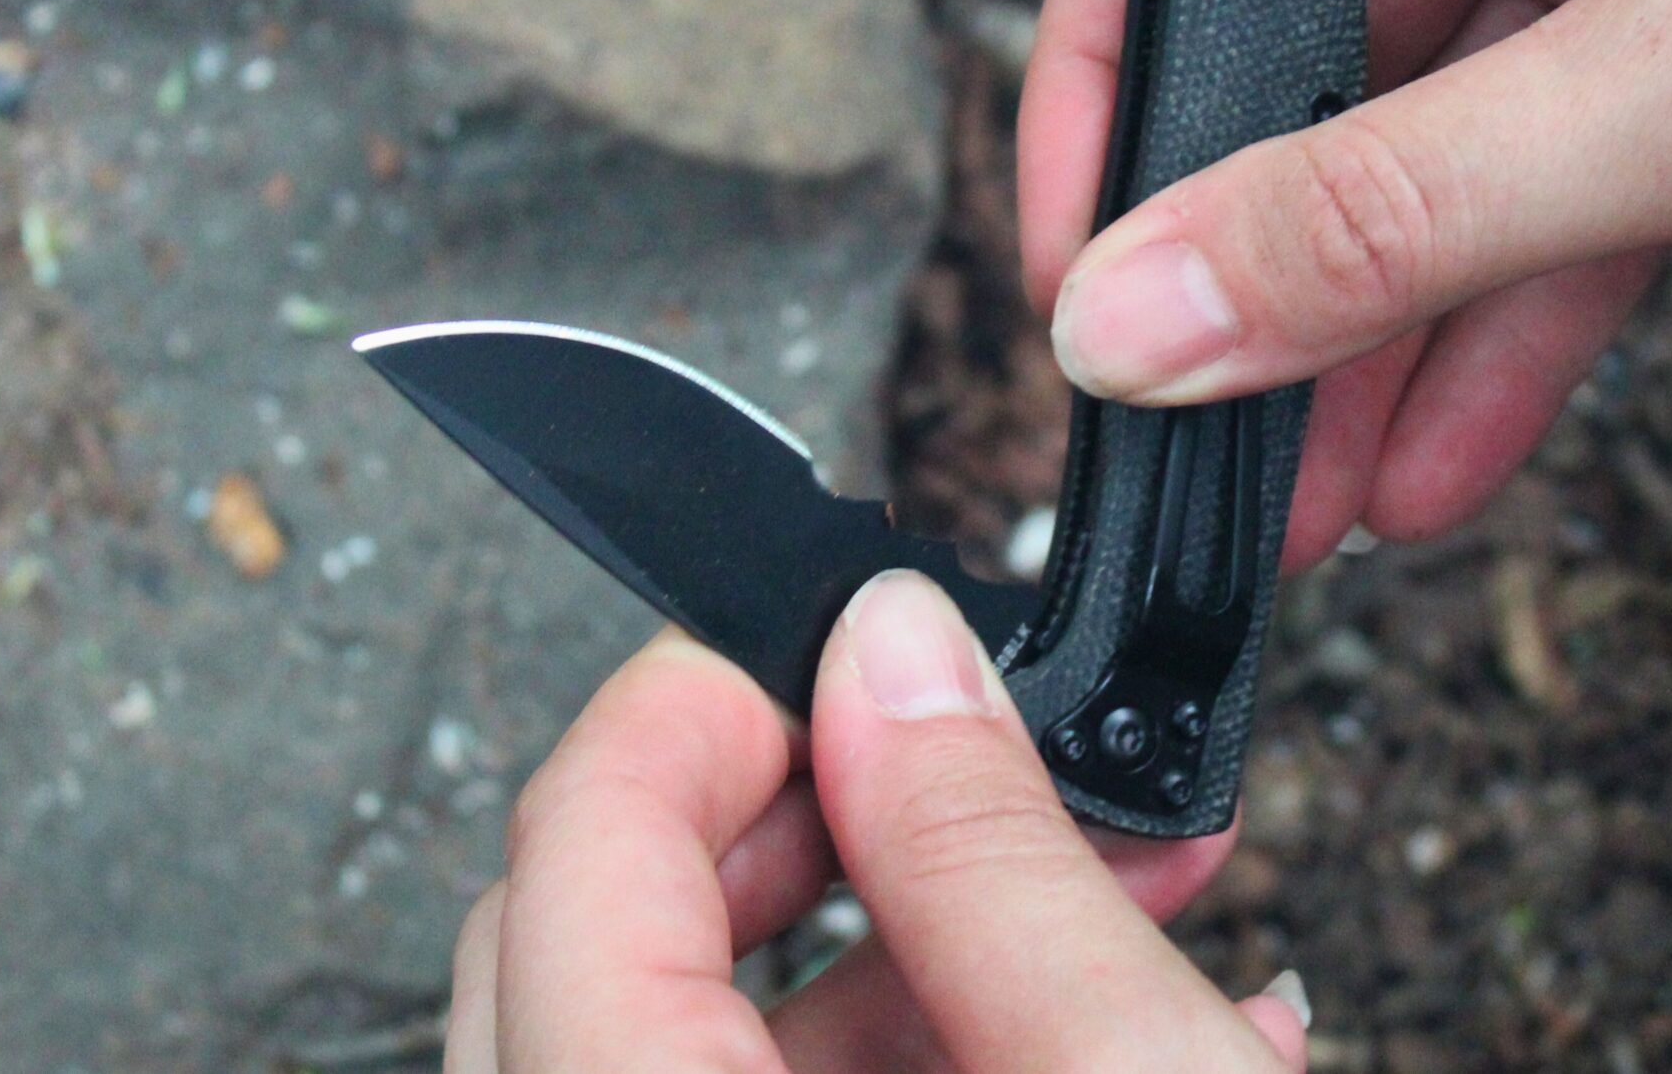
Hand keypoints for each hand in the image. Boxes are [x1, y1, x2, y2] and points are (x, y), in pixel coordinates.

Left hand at [449, 573, 1308, 1071]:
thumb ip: (989, 860)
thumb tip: (898, 658)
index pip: (573, 846)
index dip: (703, 696)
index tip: (834, 638)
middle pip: (591, 927)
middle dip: (795, 807)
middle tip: (945, 749)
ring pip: (682, 1026)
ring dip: (887, 930)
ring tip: (1098, 878)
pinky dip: (912, 1043)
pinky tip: (1093, 1000)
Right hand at [1021, 0, 1671, 560]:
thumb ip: (1386, 214)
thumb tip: (1137, 313)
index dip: (1110, 49)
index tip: (1078, 239)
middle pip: (1317, 10)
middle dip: (1263, 237)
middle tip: (1196, 399)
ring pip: (1428, 118)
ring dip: (1370, 313)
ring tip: (1303, 480)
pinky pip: (1549, 170)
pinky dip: (1499, 313)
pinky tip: (1438, 449)